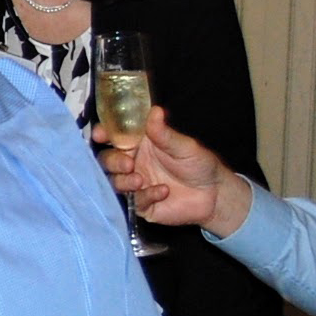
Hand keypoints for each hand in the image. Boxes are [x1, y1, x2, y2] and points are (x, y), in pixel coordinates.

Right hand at [97, 107, 251, 237]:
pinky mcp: (141, 205)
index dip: (102, 134)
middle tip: (128, 164)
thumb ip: (164, 133)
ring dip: (123, 181)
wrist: (215, 195)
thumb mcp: (184, 146)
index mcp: (138, 144)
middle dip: (112, 162)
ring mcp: (134, 185)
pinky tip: (163, 191)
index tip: (100, 134)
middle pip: (106, 161)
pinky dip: (145, 196)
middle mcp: (132, 163)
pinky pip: (133, 201)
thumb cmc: (199, 164)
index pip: (113, 137)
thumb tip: (154, 110)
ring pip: (114, 182)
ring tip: (141, 180)